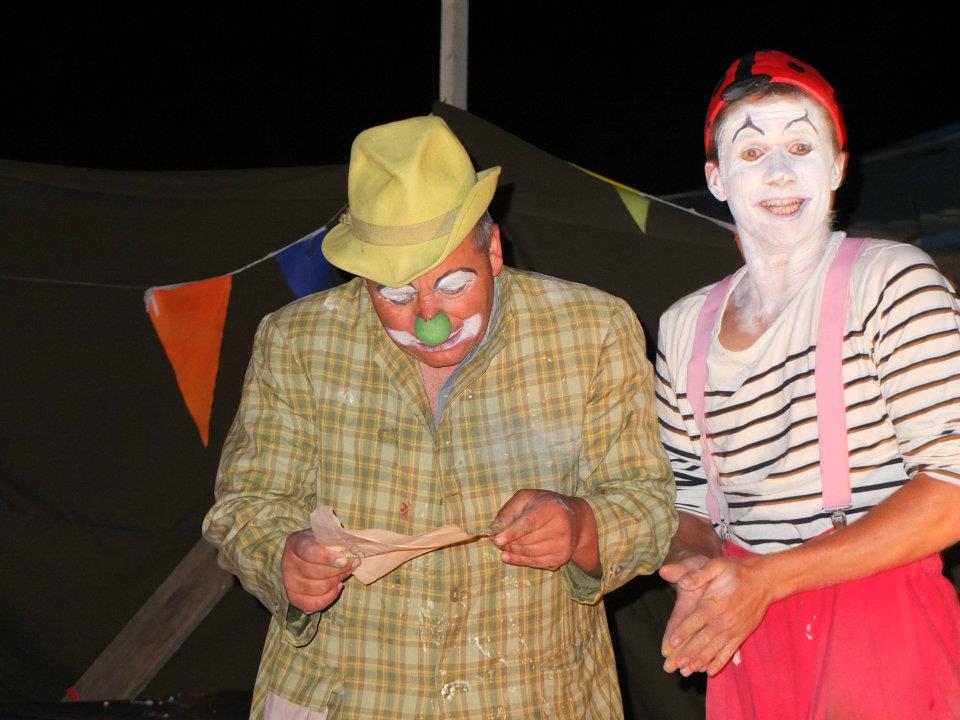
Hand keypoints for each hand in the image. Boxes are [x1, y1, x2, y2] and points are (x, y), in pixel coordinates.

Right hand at [281, 529, 358, 613]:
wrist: (307, 554)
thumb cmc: (322, 543)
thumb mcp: (328, 537)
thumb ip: (339, 544)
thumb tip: (355, 560)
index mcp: (296, 543)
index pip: (308, 551)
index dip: (325, 557)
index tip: (343, 559)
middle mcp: (288, 562)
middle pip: (315, 573)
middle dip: (338, 571)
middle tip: (350, 565)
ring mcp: (289, 581)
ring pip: (316, 588)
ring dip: (335, 582)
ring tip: (344, 574)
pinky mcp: (293, 596)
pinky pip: (312, 604)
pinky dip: (328, 598)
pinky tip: (337, 587)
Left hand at [492, 489, 598, 573]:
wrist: (577, 522)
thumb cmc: (546, 506)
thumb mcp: (528, 498)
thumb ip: (510, 510)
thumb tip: (495, 529)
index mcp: (552, 508)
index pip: (529, 523)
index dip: (512, 532)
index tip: (497, 540)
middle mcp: (561, 528)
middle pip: (527, 540)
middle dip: (508, 541)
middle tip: (496, 539)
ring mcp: (563, 546)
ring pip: (529, 553)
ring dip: (511, 551)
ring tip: (503, 545)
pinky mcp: (561, 559)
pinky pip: (534, 563)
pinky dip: (518, 560)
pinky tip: (508, 555)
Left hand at [659, 555, 773, 675]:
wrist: (764, 580)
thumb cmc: (736, 571)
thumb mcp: (717, 565)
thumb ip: (699, 574)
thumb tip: (683, 581)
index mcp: (714, 603)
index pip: (696, 620)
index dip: (684, 632)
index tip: (672, 643)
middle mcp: (724, 619)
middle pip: (703, 639)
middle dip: (688, 652)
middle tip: (674, 665)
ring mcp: (734, 629)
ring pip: (714, 648)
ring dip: (700, 660)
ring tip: (687, 671)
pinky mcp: (741, 634)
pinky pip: (730, 651)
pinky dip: (719, 662)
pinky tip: (710, 671)